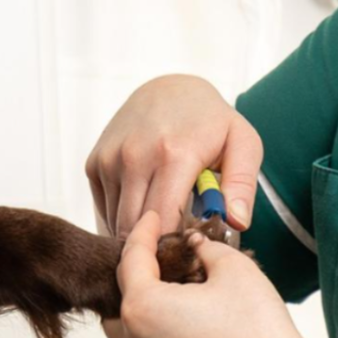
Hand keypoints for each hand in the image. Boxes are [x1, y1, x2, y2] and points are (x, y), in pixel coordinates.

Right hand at [85, 74, 263, 236]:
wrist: (168, 89)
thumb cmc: (211, 122)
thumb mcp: (243, 144)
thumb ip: (242, 185)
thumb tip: (237, 223)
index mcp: (174, 154)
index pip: (164, 222)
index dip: (176, 244)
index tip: (191, 248)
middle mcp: (135, 156)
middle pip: (134, 228)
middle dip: (155, 245)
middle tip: (177, 246)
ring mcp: (110, 159)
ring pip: (117, 223)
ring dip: (137, 234)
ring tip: (164, 226)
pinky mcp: (94, 163)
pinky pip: (105, 210)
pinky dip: (122, 219)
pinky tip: (145, 209)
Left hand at [102, 211, 334, 337]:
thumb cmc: (259, 333)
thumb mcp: (235, 269)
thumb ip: (206, 248)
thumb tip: (195, 245)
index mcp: (143, 308)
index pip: (131, 259)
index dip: (143, 232)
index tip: (152, 219)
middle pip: (120, 297)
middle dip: (138, 273)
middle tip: (164, 256)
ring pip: (128, 330)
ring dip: (143, 308)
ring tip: (172, 292)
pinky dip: (154, 337)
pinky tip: (183, 326)